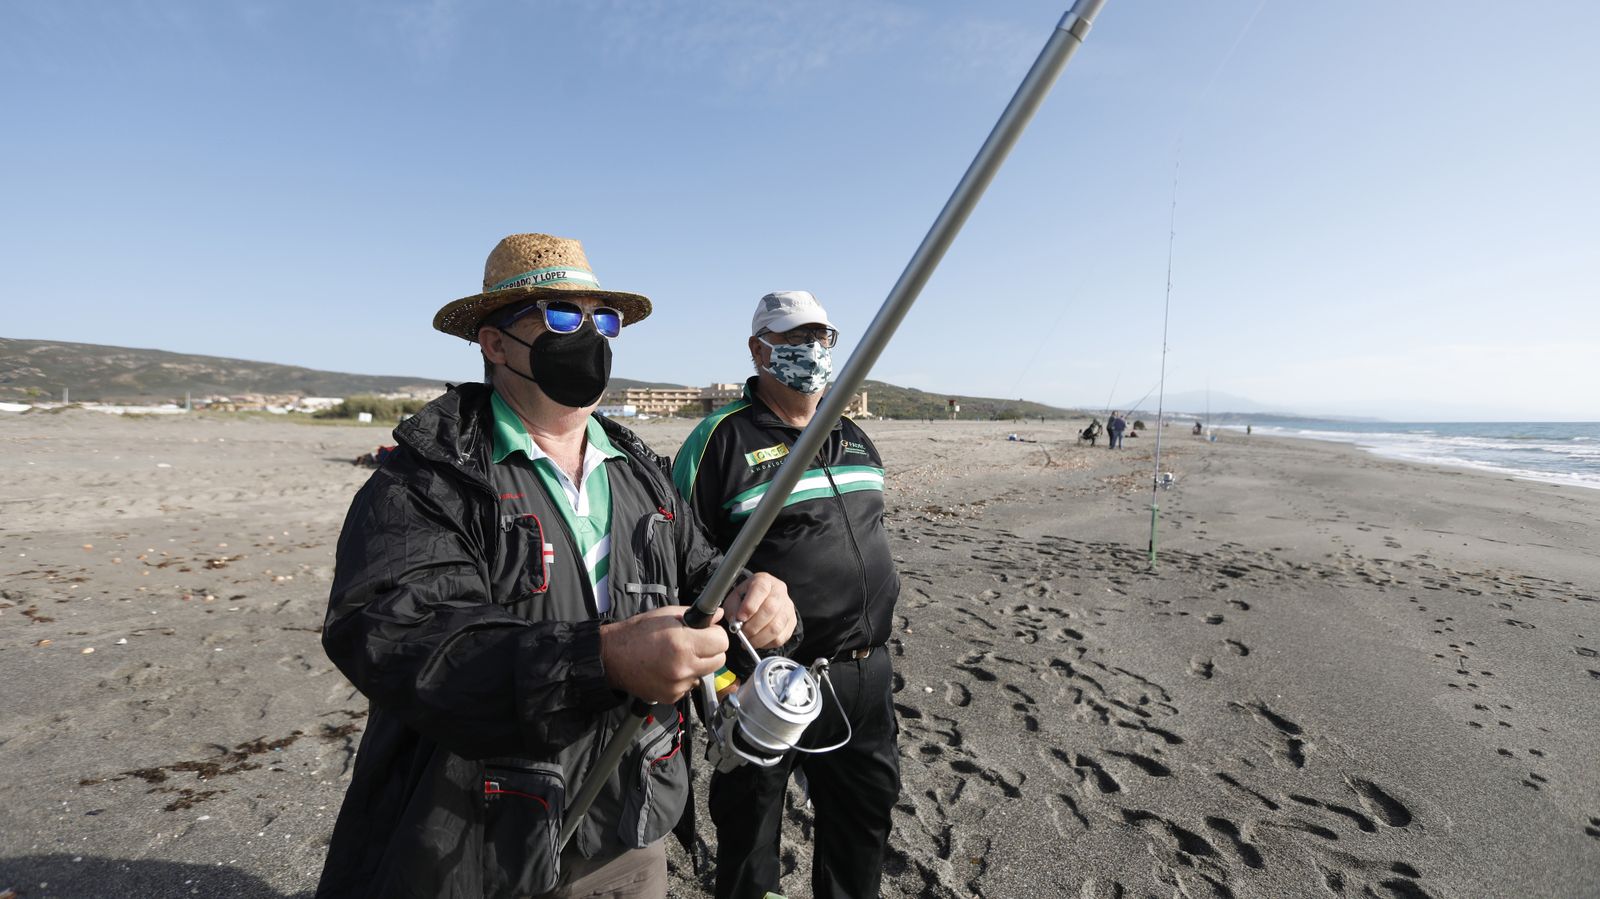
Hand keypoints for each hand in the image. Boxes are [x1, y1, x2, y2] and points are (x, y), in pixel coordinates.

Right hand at [599, 606, 727, 704]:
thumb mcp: (666, 615)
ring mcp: (678, 685)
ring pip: (704, 674)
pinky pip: (689, 686)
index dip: (716, 634)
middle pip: (719, 661)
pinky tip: (669, 669)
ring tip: (678, 656)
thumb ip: (695, 614)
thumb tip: (719, 615)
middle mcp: (683, 667)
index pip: (722, 642)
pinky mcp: (671, 697)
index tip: (709, 632)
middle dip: (711, 650)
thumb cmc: (636, 634)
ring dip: (697, 665)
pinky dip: (684, 678)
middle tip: (697, 643)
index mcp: (683, 644)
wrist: (612, 658)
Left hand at [724, 572, 796, 649]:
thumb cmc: (746, 599)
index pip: (760, 589)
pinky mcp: (791, 622)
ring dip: (759, 638)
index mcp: (764, 580)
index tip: (740, 618)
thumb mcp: (735, 597)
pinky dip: (766, 643)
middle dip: (753, 626)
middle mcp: (779, 591)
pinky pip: (780, 637)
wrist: (763, 601)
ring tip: (748, 640)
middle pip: (770, 609)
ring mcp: (788, 607)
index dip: (750, 605)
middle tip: (742, 633)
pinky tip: (757, 641)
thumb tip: (736, 623)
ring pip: (776, 626)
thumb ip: (733, 608)